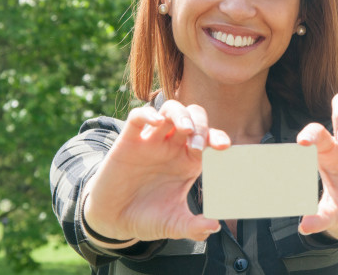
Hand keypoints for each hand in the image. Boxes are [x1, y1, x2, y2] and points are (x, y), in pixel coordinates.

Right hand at [82, 100, 229, 245]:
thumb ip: (194, 227)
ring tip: (185, 130)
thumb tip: (214, 227)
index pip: (209, 138)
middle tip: (199, 146)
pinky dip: (148, 114)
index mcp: (188, 161)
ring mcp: (151, 142)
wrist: (113, 221)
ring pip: (170, 110)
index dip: (218, 137)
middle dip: (201, 125)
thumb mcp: (173, 225)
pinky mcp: (128, 142)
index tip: (224, 147)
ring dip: (181, 114)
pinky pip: (138, 117)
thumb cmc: (146, 217)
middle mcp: (172, 147)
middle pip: (193, 117)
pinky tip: (156, 122)